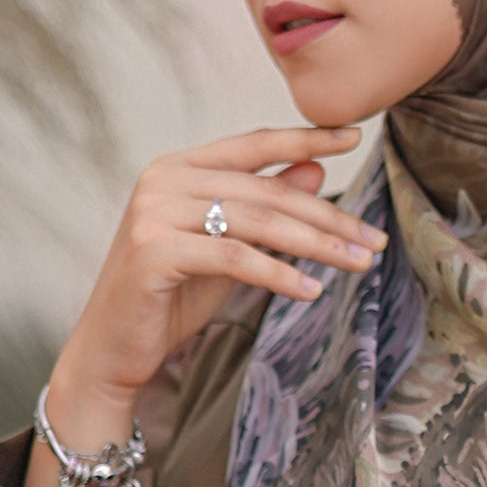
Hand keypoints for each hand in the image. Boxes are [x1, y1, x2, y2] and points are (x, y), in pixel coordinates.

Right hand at [22, 124, 386, 486]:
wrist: (112, 349)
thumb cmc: (170, 298)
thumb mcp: (228, 246)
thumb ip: (264, 208)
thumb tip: (316, 171)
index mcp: (180, 167)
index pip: (254, 144)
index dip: (306, 139)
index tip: (354, 137)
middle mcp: (164, 178)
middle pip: (267, 191)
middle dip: (329, 217)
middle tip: (374, 239)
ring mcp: (155, 211)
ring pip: (258, 222)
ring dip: (317, 245)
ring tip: (359, 263)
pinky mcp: (155, 250)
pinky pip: (235, 257)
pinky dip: (279, 274)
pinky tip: (311, 290)